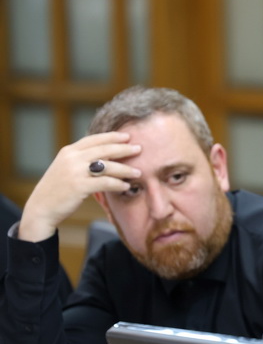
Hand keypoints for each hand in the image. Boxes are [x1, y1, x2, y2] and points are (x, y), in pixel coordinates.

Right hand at [18, 132, 141, 242]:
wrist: (41, 207)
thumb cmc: (58, 188)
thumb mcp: (66, 168)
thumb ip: (82, 159)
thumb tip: (105, 155)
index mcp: (69, 151)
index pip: (94, 139)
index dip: (112, 137)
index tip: (127, 136)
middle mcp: (72, 158)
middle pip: (104, 149)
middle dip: (124, 149)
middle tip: (139, 149)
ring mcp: (75, 172)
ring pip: (108, 166)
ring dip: (125, 169)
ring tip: (137, 172)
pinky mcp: (79, 186)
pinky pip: (105, 183)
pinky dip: (117, 184)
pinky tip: (126, 186)